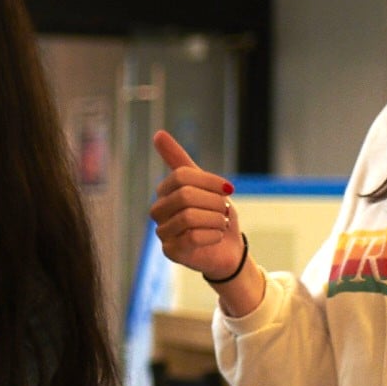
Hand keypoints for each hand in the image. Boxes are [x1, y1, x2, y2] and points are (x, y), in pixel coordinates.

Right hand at [147, 130, 243, 275]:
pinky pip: (193, 237)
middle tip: (224, 211)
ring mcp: (163, 232)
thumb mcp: (204, 184)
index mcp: (165, 191)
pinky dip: (213, 235)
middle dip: (214, 202)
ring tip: (221, 224)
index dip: (210, 181)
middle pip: (185, 195)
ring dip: (215, 219)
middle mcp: (158, 211)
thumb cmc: (214, 214)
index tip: (229, 189)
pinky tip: (216, 237)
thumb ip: (180, 160)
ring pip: (189, 216)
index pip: (182, 176)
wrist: (228, 249)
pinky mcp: (171, 252)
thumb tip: (158, 133)